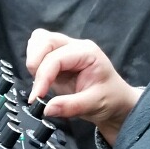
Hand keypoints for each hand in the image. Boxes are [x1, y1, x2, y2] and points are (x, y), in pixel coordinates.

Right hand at [26, 29, 141, 146]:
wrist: (116, 102)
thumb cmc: (110, 99)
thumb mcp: (95, 105)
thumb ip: (70, 106)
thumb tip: (47, 109)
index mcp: (87, 53)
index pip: (56, 58)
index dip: (43, 77)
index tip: (37, 98)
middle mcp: (75, 47)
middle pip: (44, 39)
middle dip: (35, 62)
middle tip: (37, 87)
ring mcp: (65, 50)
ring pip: (39, 42)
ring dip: (34, 61)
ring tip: (40, 83)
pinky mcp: (57, 58)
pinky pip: (39, 52)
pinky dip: (35, 64)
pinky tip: (42, 81)